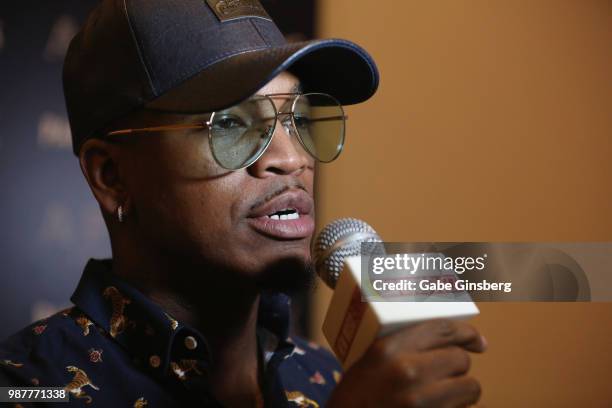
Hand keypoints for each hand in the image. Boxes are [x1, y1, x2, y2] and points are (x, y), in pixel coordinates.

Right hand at [327, 319, 486, 407]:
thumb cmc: (355, 397)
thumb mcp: (370, 360)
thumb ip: (403, 346)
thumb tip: (444, 339)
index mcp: (389, 349)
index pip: (442, 329)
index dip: (466, 332)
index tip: (478, 340)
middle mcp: (408, 371)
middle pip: (460, 358)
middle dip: (458, 366)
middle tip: (447, 373)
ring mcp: (422, 401)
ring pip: (469, 387)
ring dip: (462, 391)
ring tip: (445, 395)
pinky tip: (440, 407)